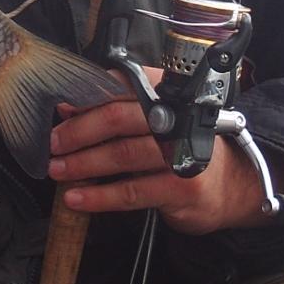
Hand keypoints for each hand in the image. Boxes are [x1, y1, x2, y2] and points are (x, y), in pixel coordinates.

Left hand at [46, 86, 266, 234]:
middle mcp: (177, 119)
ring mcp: (180, 154)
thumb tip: (68, 110)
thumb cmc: (182, 148)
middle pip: (118, 118)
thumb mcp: (156, 123)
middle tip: (53, 143)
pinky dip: (99, 196)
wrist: (230, 185)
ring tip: (58, 170)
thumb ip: (117, 111)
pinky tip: (77, 199)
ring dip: (83, 164)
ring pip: (121, 155)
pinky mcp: (180, 188)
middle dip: (79, 131)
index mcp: (169, 94)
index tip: (62, 107)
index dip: (89, 94)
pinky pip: (131, 192)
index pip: (125, 85)